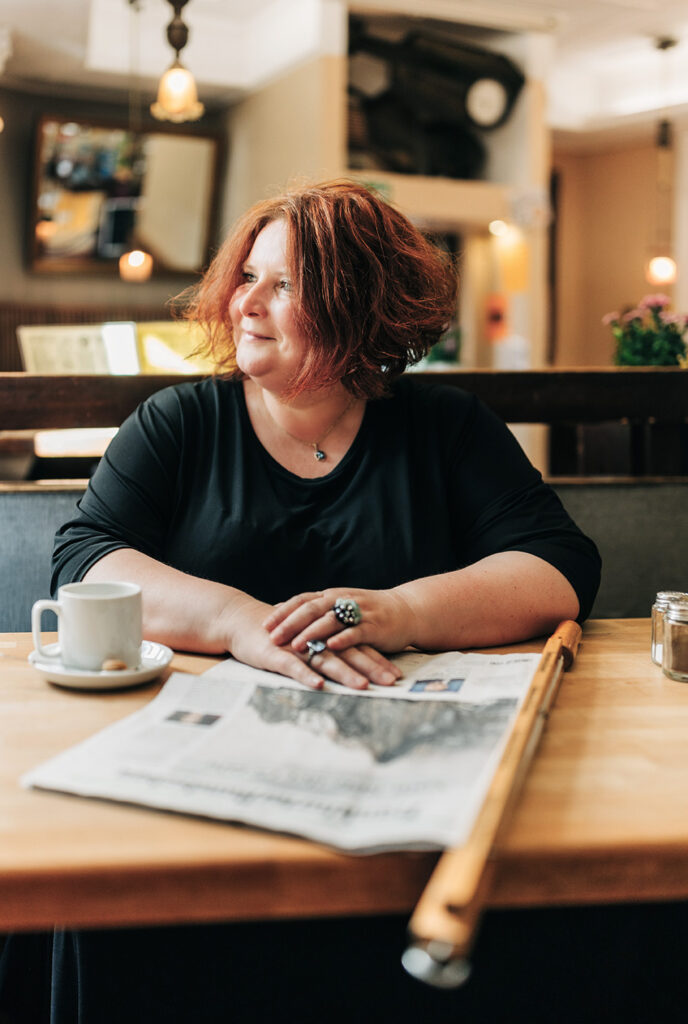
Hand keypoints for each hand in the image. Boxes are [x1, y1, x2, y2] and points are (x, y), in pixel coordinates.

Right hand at [221, 596, 399, 690]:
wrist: (242, 621)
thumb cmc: (279, 633)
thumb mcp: (309, 639)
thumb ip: (329, 646)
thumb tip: (355, 661)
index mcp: (326, 635)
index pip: (357, 647)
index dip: (378, 660)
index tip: (397, 675)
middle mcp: (316, 639)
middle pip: (348, 653)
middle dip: (371, 668)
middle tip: (391, 682)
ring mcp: (296, 646)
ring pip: (325, 659)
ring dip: (344, 673)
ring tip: (362, 686)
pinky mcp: (275, 654)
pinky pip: (293, 666)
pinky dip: (306, 675)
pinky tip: (318, 685)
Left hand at [263, 588, 413, 658]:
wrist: (406, 610)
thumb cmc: (367, 612)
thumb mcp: (338, 606)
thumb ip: (313, 610)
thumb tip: (280, 610)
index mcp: (331, 596)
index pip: (302, 600)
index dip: (283, 612)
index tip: (264, 625)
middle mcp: (342, 600)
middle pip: (312, 609)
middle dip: (291, 623)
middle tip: (272, 637)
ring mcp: (359, 612)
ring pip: (331, 620)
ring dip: (312, 632)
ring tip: (296, 645)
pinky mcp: (375, 626)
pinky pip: (357, 631)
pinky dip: (344, 638)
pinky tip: (332, 646)